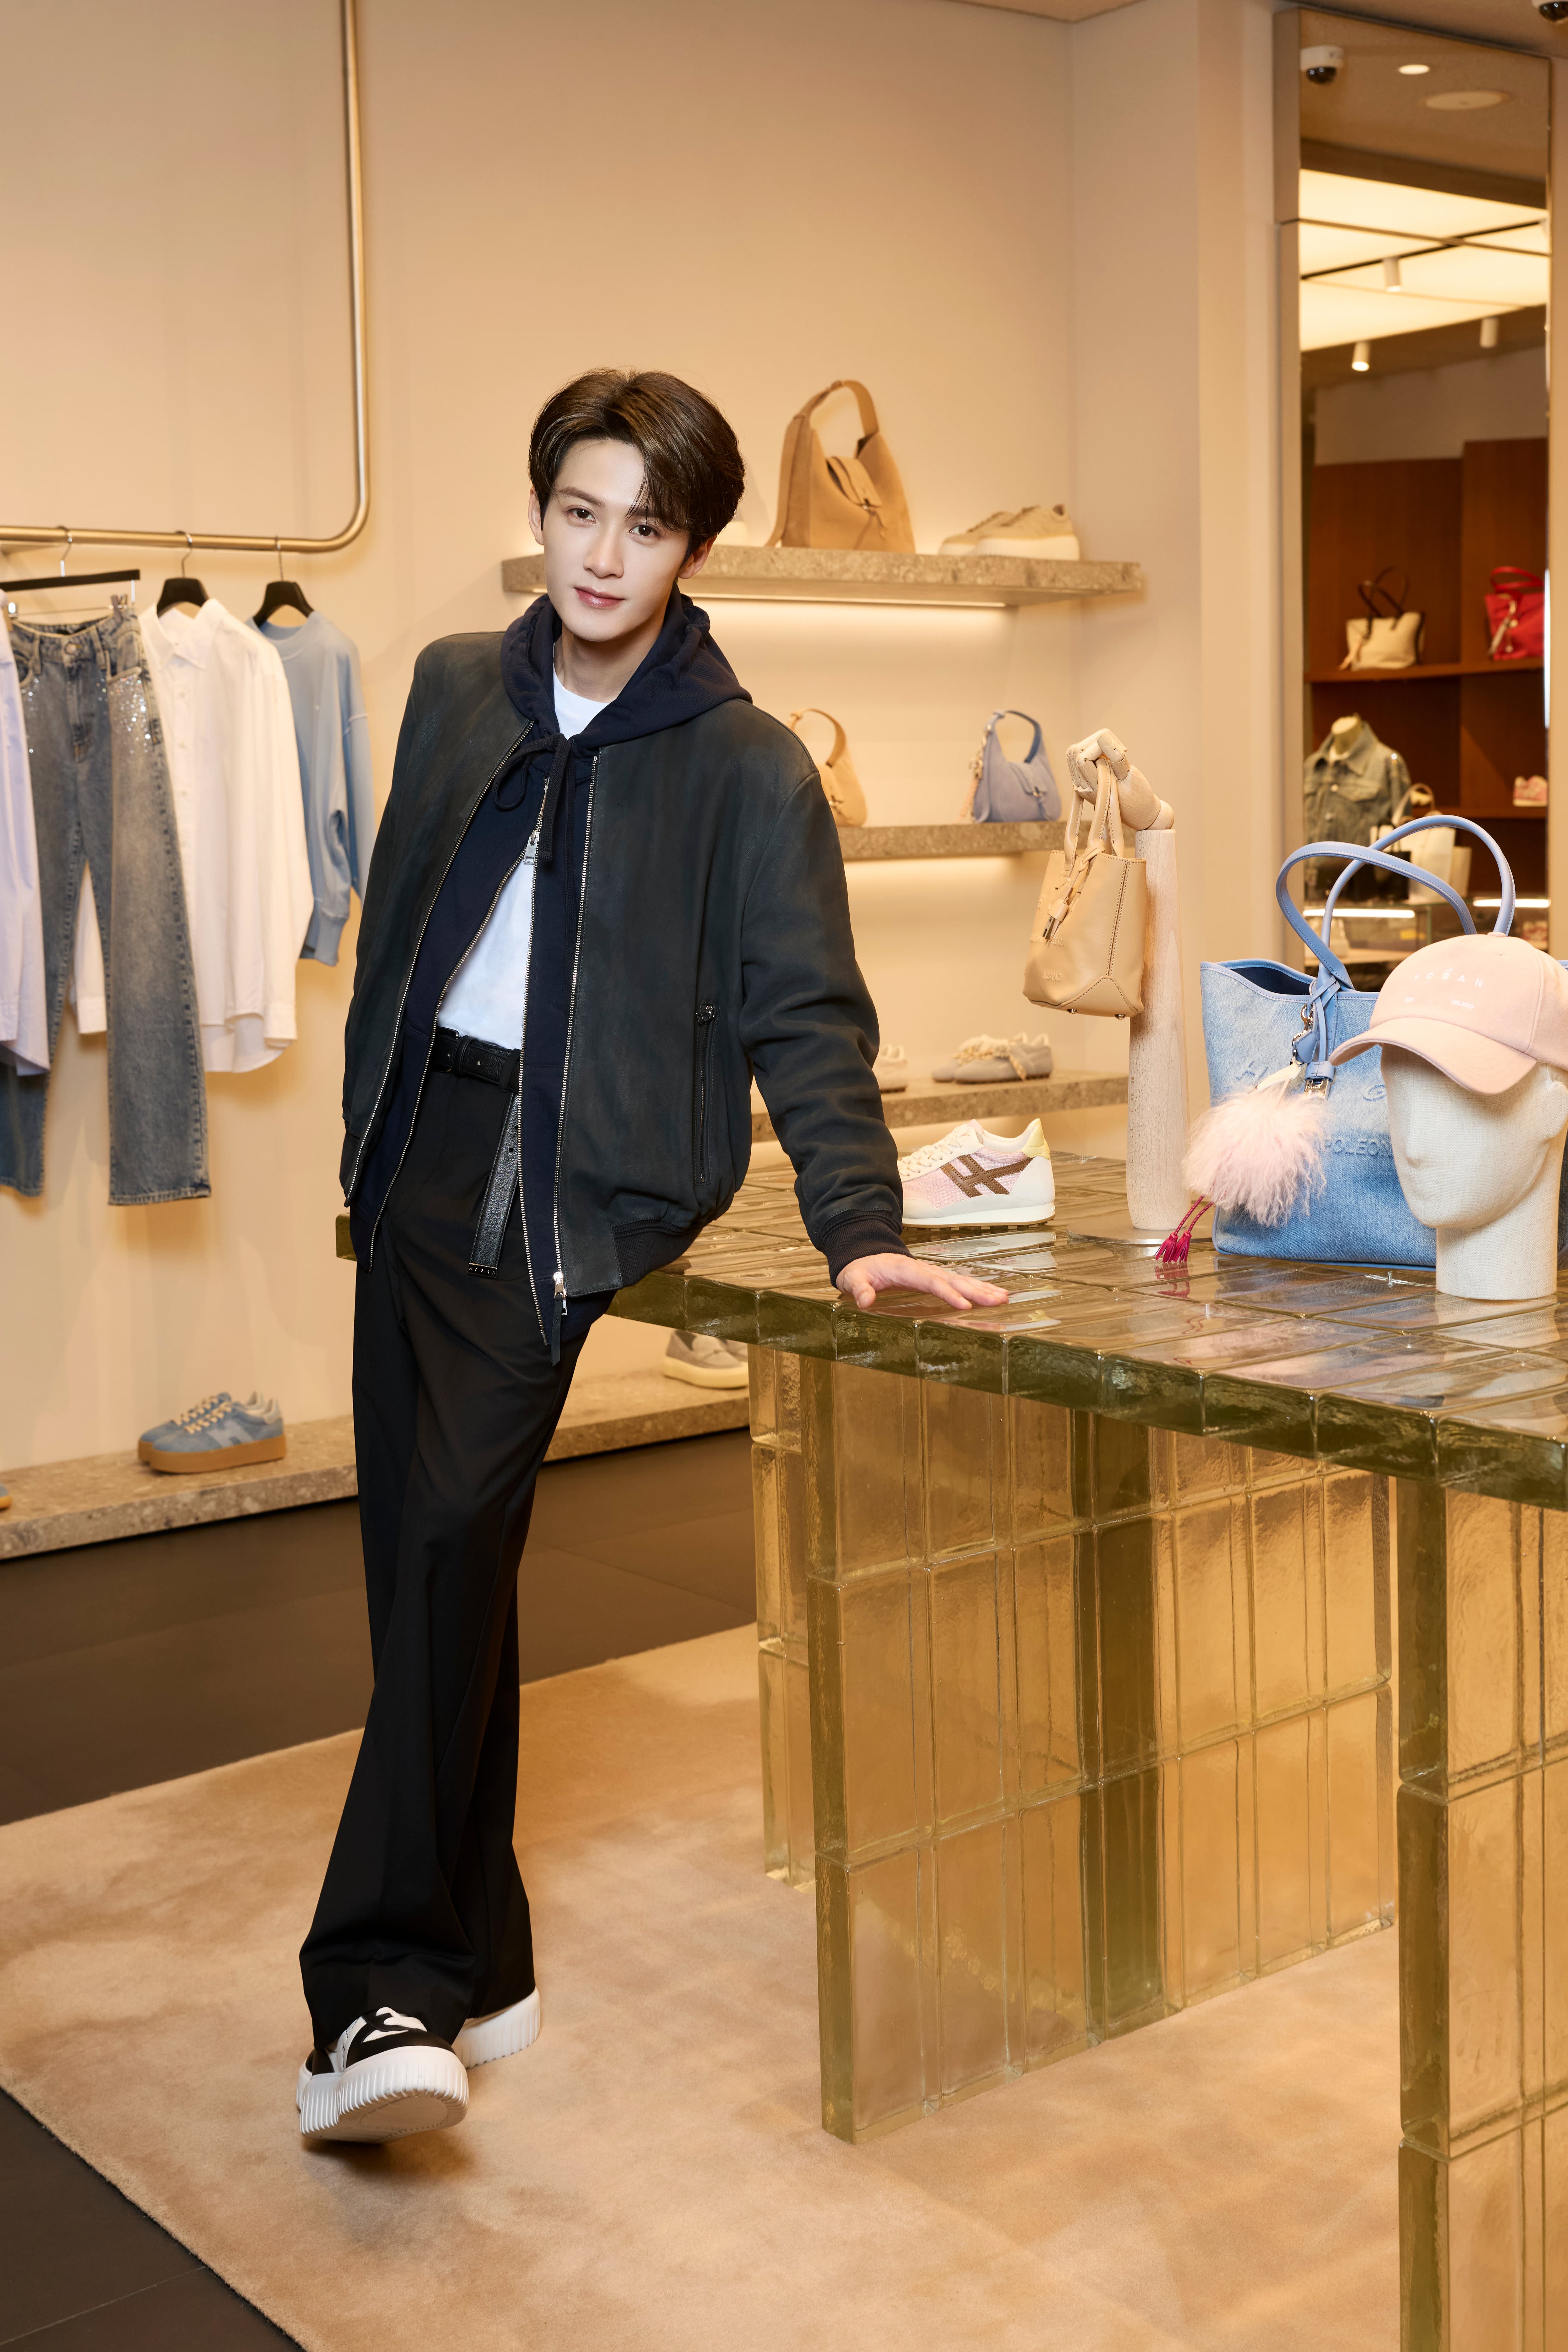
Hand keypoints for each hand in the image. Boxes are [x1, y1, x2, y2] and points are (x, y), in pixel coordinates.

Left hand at [835, 1253, 1008, 1312]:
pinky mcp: (935, 1277)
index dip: (948, 1293)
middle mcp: (923, 1269)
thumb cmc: (860, 1270)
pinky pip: (958, 1282)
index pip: (931, 1281)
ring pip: (960, 1280)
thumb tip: (865, 1301)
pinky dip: (976, 1288)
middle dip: (977, 1290)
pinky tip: (992, 1295)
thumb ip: (858, 1288)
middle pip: (953, 1279)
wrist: (865, 1256)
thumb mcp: (852, 1278)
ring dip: (982, 1289)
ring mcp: (931, 1272)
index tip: (964, 1305)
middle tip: (999, 1300)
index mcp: (905, 1270)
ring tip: (1004, 1298)